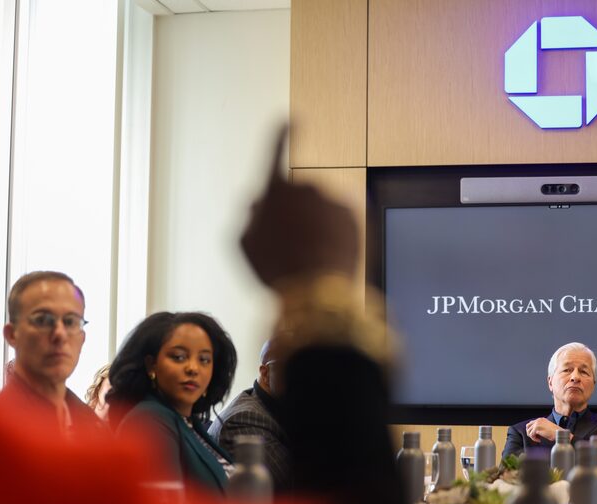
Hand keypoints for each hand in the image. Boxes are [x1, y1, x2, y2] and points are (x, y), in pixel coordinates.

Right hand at [240, 126, 358, 288]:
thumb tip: (258, 204)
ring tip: (309, 255)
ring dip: (315, 224)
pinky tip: (327, 254)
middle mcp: (304, 187)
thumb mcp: (243, 245)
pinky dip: (334, 232)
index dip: (279, 137)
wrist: (315, 290)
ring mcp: (331, 199)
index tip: (288, 119)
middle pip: (298, 194)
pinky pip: (339, 220)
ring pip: (320, 208)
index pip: (273, 155)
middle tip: (290, 244)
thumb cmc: (275, 268)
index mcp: (274, 192)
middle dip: (295, 211)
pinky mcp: (353, 213)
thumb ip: (248, 217)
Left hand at [525, 417, 559, 442]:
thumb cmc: (555, 432)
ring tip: (538, 439)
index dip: (532, 430)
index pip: (531, 423)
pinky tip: (539, 440)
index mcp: (541, 419)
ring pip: (528, 431)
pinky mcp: (536, 428)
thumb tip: (534, 432)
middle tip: (535, 437)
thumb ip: (540, 427)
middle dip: (530, 432)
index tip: (537, 435)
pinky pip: (531, 435)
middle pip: (527, 426)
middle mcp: (538, 420)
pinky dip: (534, 439)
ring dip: (532, 436)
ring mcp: (537, 424)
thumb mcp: (547, 427)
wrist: (559, 434)